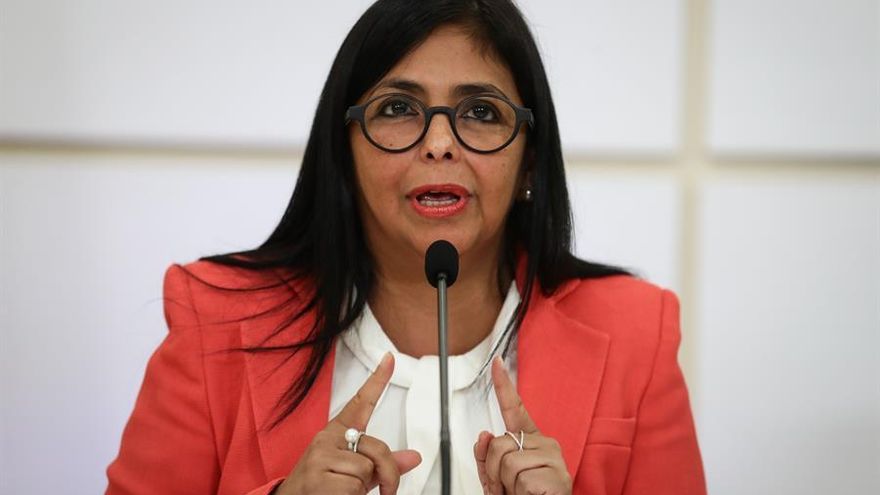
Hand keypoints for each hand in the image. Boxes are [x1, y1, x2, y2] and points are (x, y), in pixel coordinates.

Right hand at [276, 353, 420, 494]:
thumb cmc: (323, 485)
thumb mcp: (354, 471)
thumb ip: (383, 463)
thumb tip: (414, 457)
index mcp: (336, 433)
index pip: (360, 402)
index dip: (378, 380)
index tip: (389, 358)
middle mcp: (326, 440)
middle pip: (377, 448)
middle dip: (388, 474)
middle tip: (386, 489)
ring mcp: (320, 457)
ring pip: (365, 472)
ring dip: (361, 490)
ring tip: (342, 492)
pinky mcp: (317, 478)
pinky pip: (354, 488)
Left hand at [473, 357, 571, 494]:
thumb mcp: (496, 479)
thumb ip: (486, 457)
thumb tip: (485, 434)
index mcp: (530, 442)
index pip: (515, 409)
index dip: (504, 386)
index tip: (497, 363)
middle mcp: (545, 444)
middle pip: (501, 442)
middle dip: (494, 470)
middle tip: (507, 487)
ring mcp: (553, 458)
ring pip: (508, 461)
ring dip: (506, 483)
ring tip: (521, 492)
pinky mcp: (558, 475)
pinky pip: (522, 478)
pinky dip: (519, 492)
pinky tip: (532, 494)